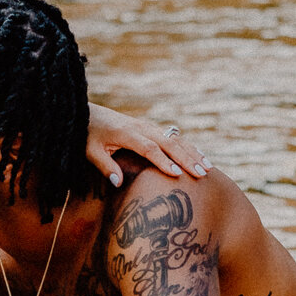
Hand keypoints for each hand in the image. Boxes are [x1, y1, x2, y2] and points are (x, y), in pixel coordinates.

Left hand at [85, 103, 210, 186]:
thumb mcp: (90, 151)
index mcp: (127, 133)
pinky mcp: (151, 128)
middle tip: (201, 174)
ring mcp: (148, 127)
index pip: (149, 148)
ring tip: (208, 168)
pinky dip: (189, 147)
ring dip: (193, 153)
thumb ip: (104, 166)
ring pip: (176, 139)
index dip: (163, 161)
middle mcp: (141, 128)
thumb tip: (118, 183)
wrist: (87, 112)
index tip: (176, 174)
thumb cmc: (88, 134)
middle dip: (186, 159)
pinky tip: (201, 157)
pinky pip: (174, 137)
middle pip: (169, 143)